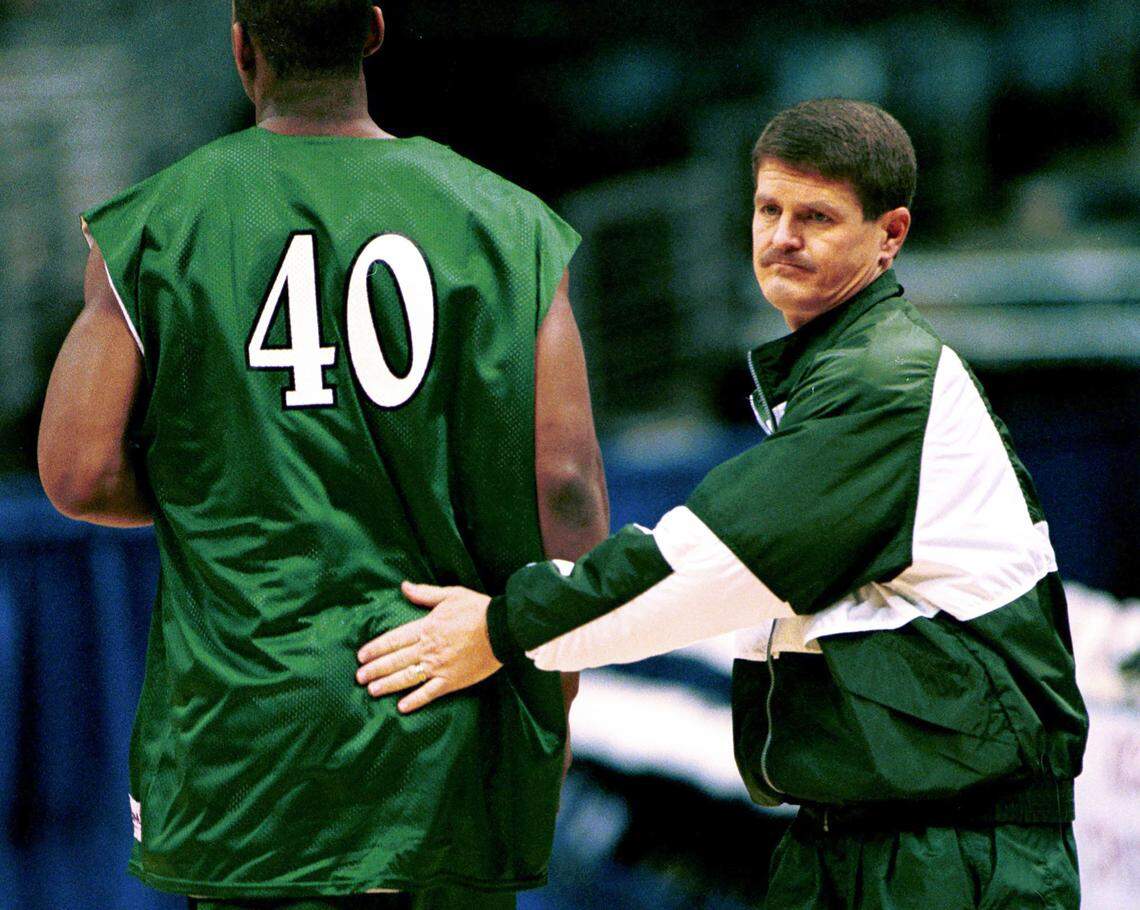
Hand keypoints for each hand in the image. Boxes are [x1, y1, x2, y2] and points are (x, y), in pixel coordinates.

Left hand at [356, 582, 501, 712]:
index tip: (362, 655)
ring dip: (388, 685)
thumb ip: (425, 593)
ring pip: (408, 677)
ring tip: (372, 690)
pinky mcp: (452, 680)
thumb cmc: (478, 609)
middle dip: (375, 669)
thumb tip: (404, 586)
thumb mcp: (451, 595)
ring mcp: (439, 667)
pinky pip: (430, 693)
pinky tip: (402, 707)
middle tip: (359, 677)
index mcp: (426, 627)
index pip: (394, 639)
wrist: (503, 629)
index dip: (376, 648)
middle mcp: (428, 649)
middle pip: (396, 660)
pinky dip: (415, 700)